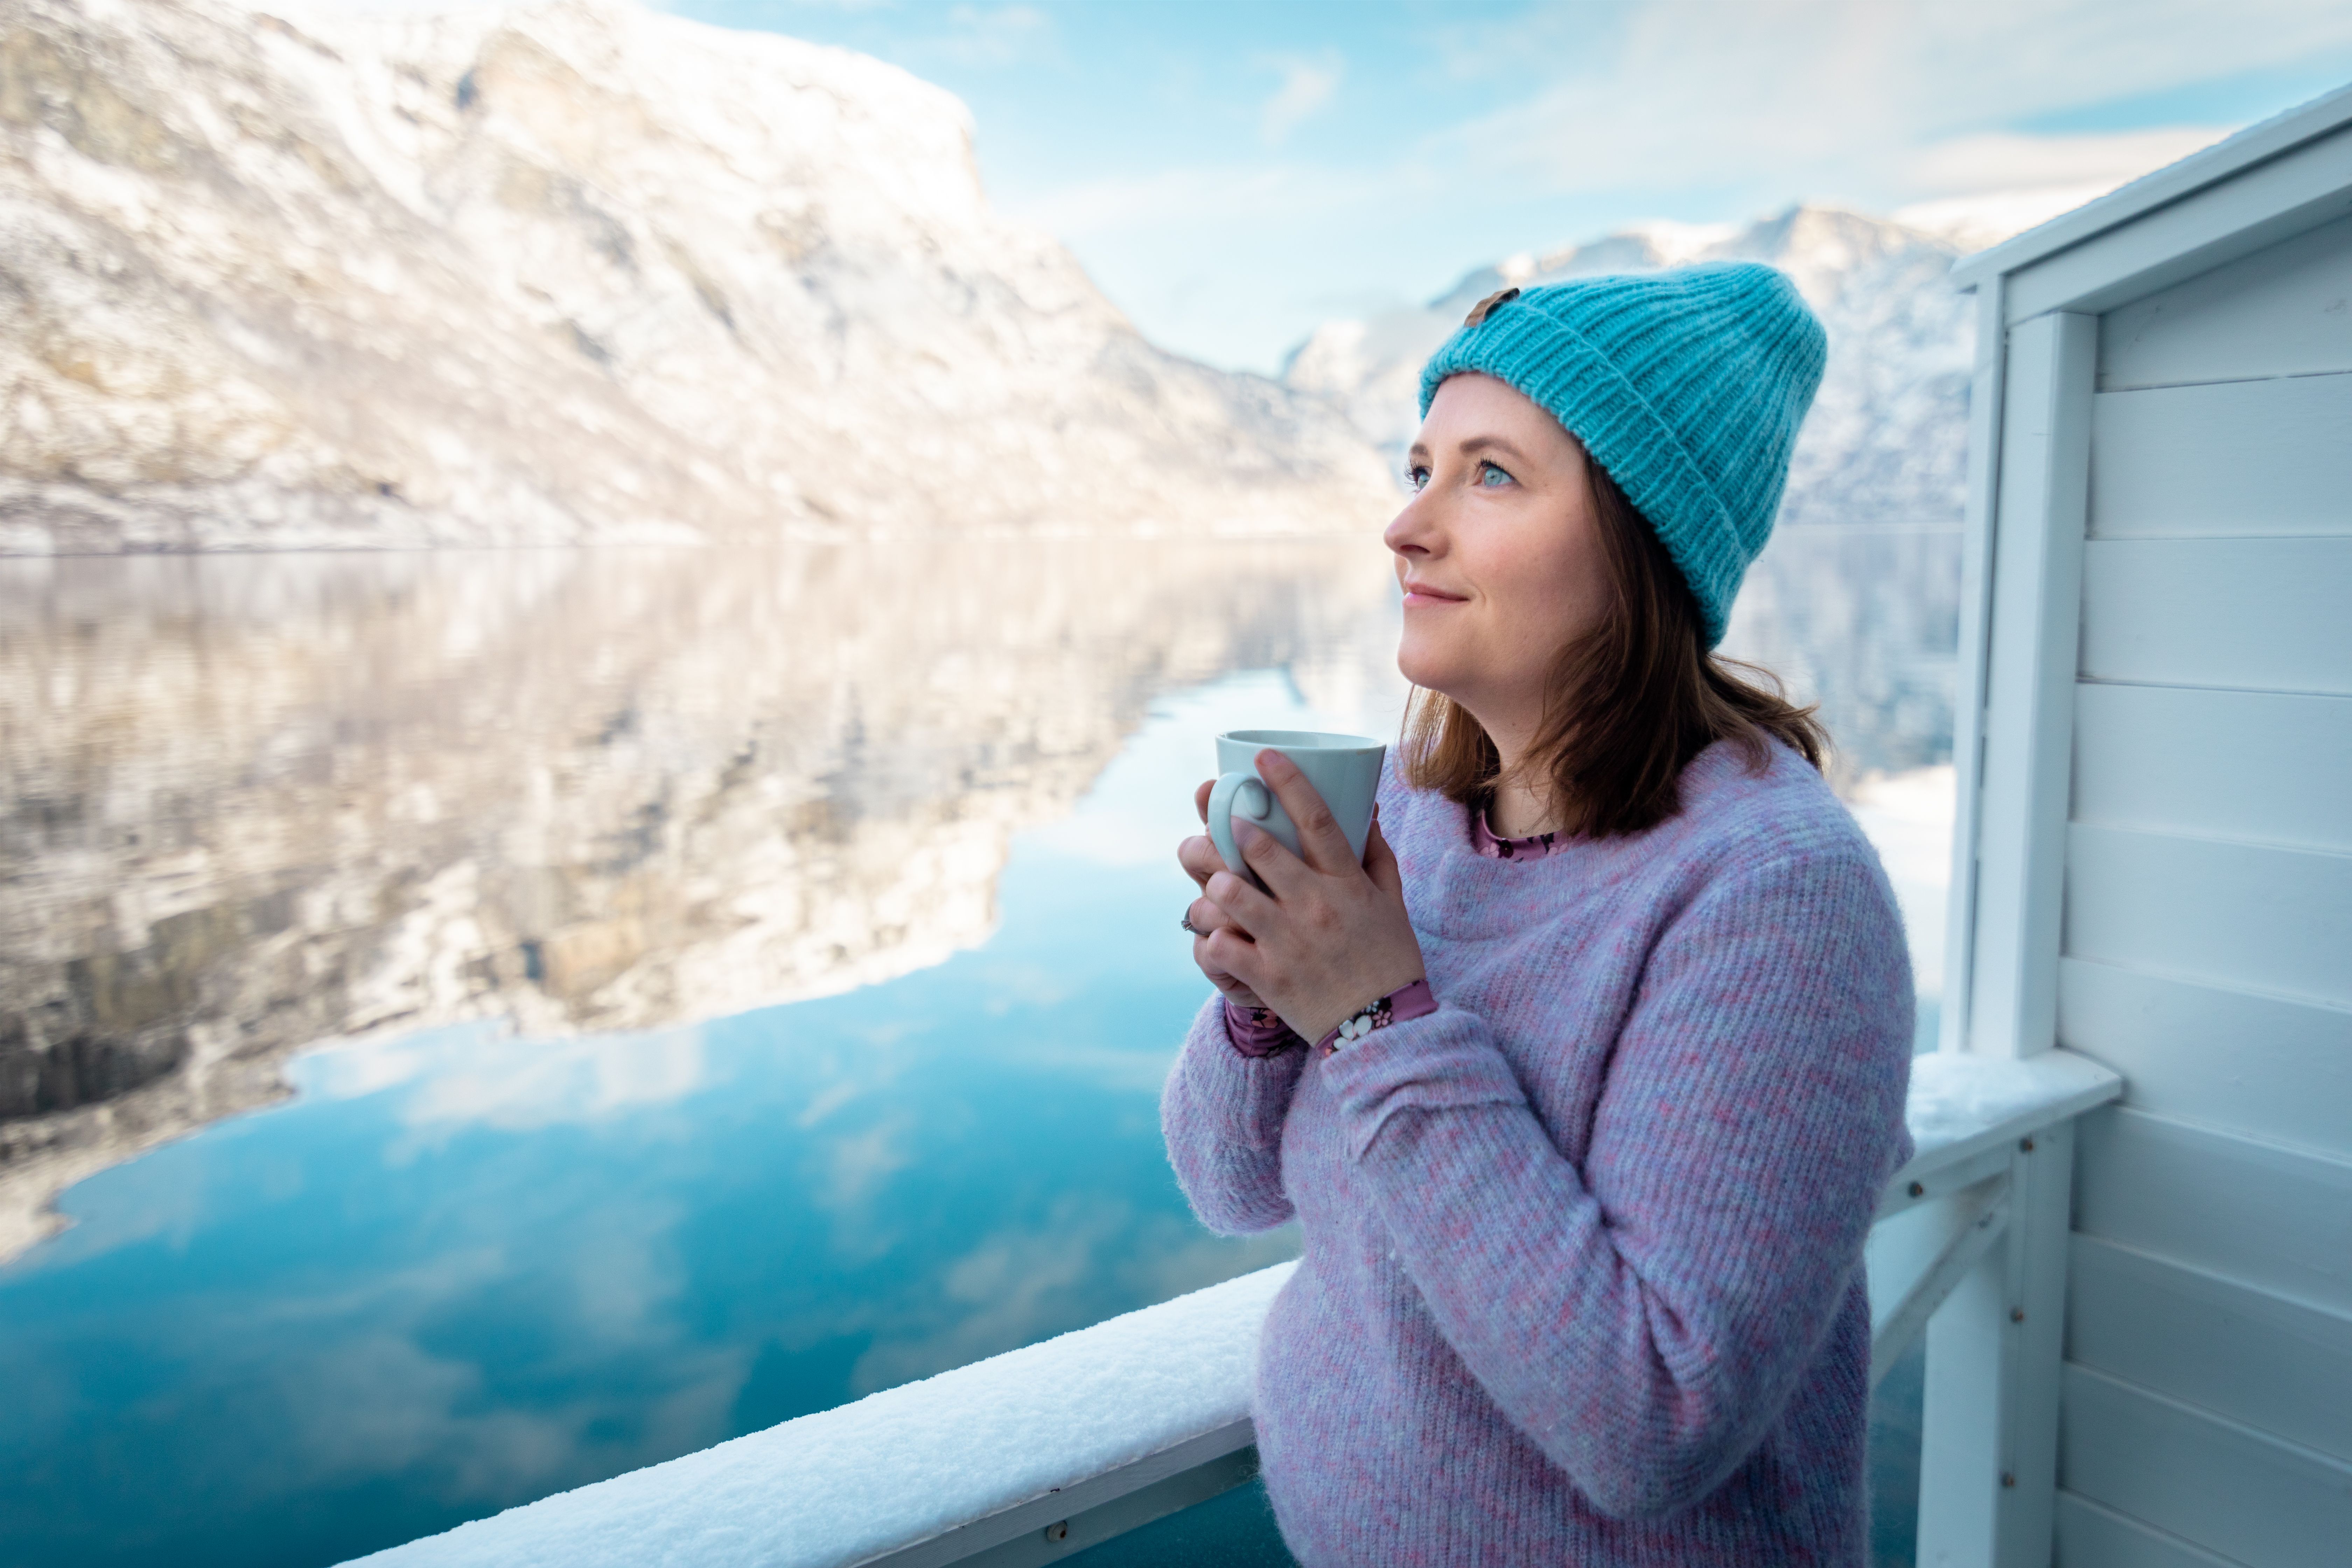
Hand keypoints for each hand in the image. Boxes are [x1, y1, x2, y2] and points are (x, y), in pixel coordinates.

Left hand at [1196, 749, 1424, 1043]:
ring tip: (1217, 880)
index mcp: (1347, 884)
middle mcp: (1315, 907)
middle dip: (1233, 828)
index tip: (1264, 756)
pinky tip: (1217, 934)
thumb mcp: (1391, 903)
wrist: (1386, 1030)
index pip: (1317, 819)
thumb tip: (1368, 808)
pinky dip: (1211, 937)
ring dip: (1216, 881)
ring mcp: (1287, 942)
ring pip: (1230, 892)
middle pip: (1261, 848)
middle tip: (1225, 824)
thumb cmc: (1389, 959)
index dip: (1287, 782)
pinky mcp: (1266, 977)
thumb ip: (1377, 854)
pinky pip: (1219, 946)